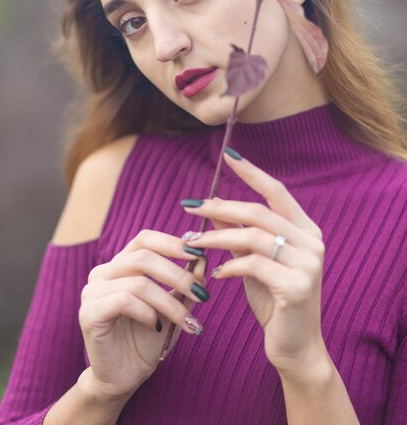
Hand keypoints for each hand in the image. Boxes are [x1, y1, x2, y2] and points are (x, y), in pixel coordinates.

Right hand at [78, 230, 207, 400]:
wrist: (124, 377)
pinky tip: (156, 326)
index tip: (198, 253)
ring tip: (187, 320)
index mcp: (120, 264)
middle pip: (144, 257)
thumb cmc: (148, 338)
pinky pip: (124, 301)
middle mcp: (102, 273)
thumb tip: (202, 258)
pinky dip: (148, 312)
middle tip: (202, 294)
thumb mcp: (173, 307)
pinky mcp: (89, 313)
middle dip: (178, 275)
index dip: (172, 243)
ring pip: (139, 282)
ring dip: (170, 302)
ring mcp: (92, 291)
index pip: (145, 239)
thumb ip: (184, 283)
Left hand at [181, 149, 326, 377]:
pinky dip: (230, 266)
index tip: (228, 155)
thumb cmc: (273, 300)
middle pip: (259, 212)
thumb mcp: (252, 260)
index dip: (252, 172)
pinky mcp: (298, 286)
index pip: (277, 191)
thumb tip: (211, 205)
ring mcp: (309, 264)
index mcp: (305, 230)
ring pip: (253, 237)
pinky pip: (254, 265)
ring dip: (217, 237)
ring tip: (194, 243)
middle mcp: (312, 242)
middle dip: (221, 207)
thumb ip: (237, 232)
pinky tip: (217, 274)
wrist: (295, 347)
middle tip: (190, 208)